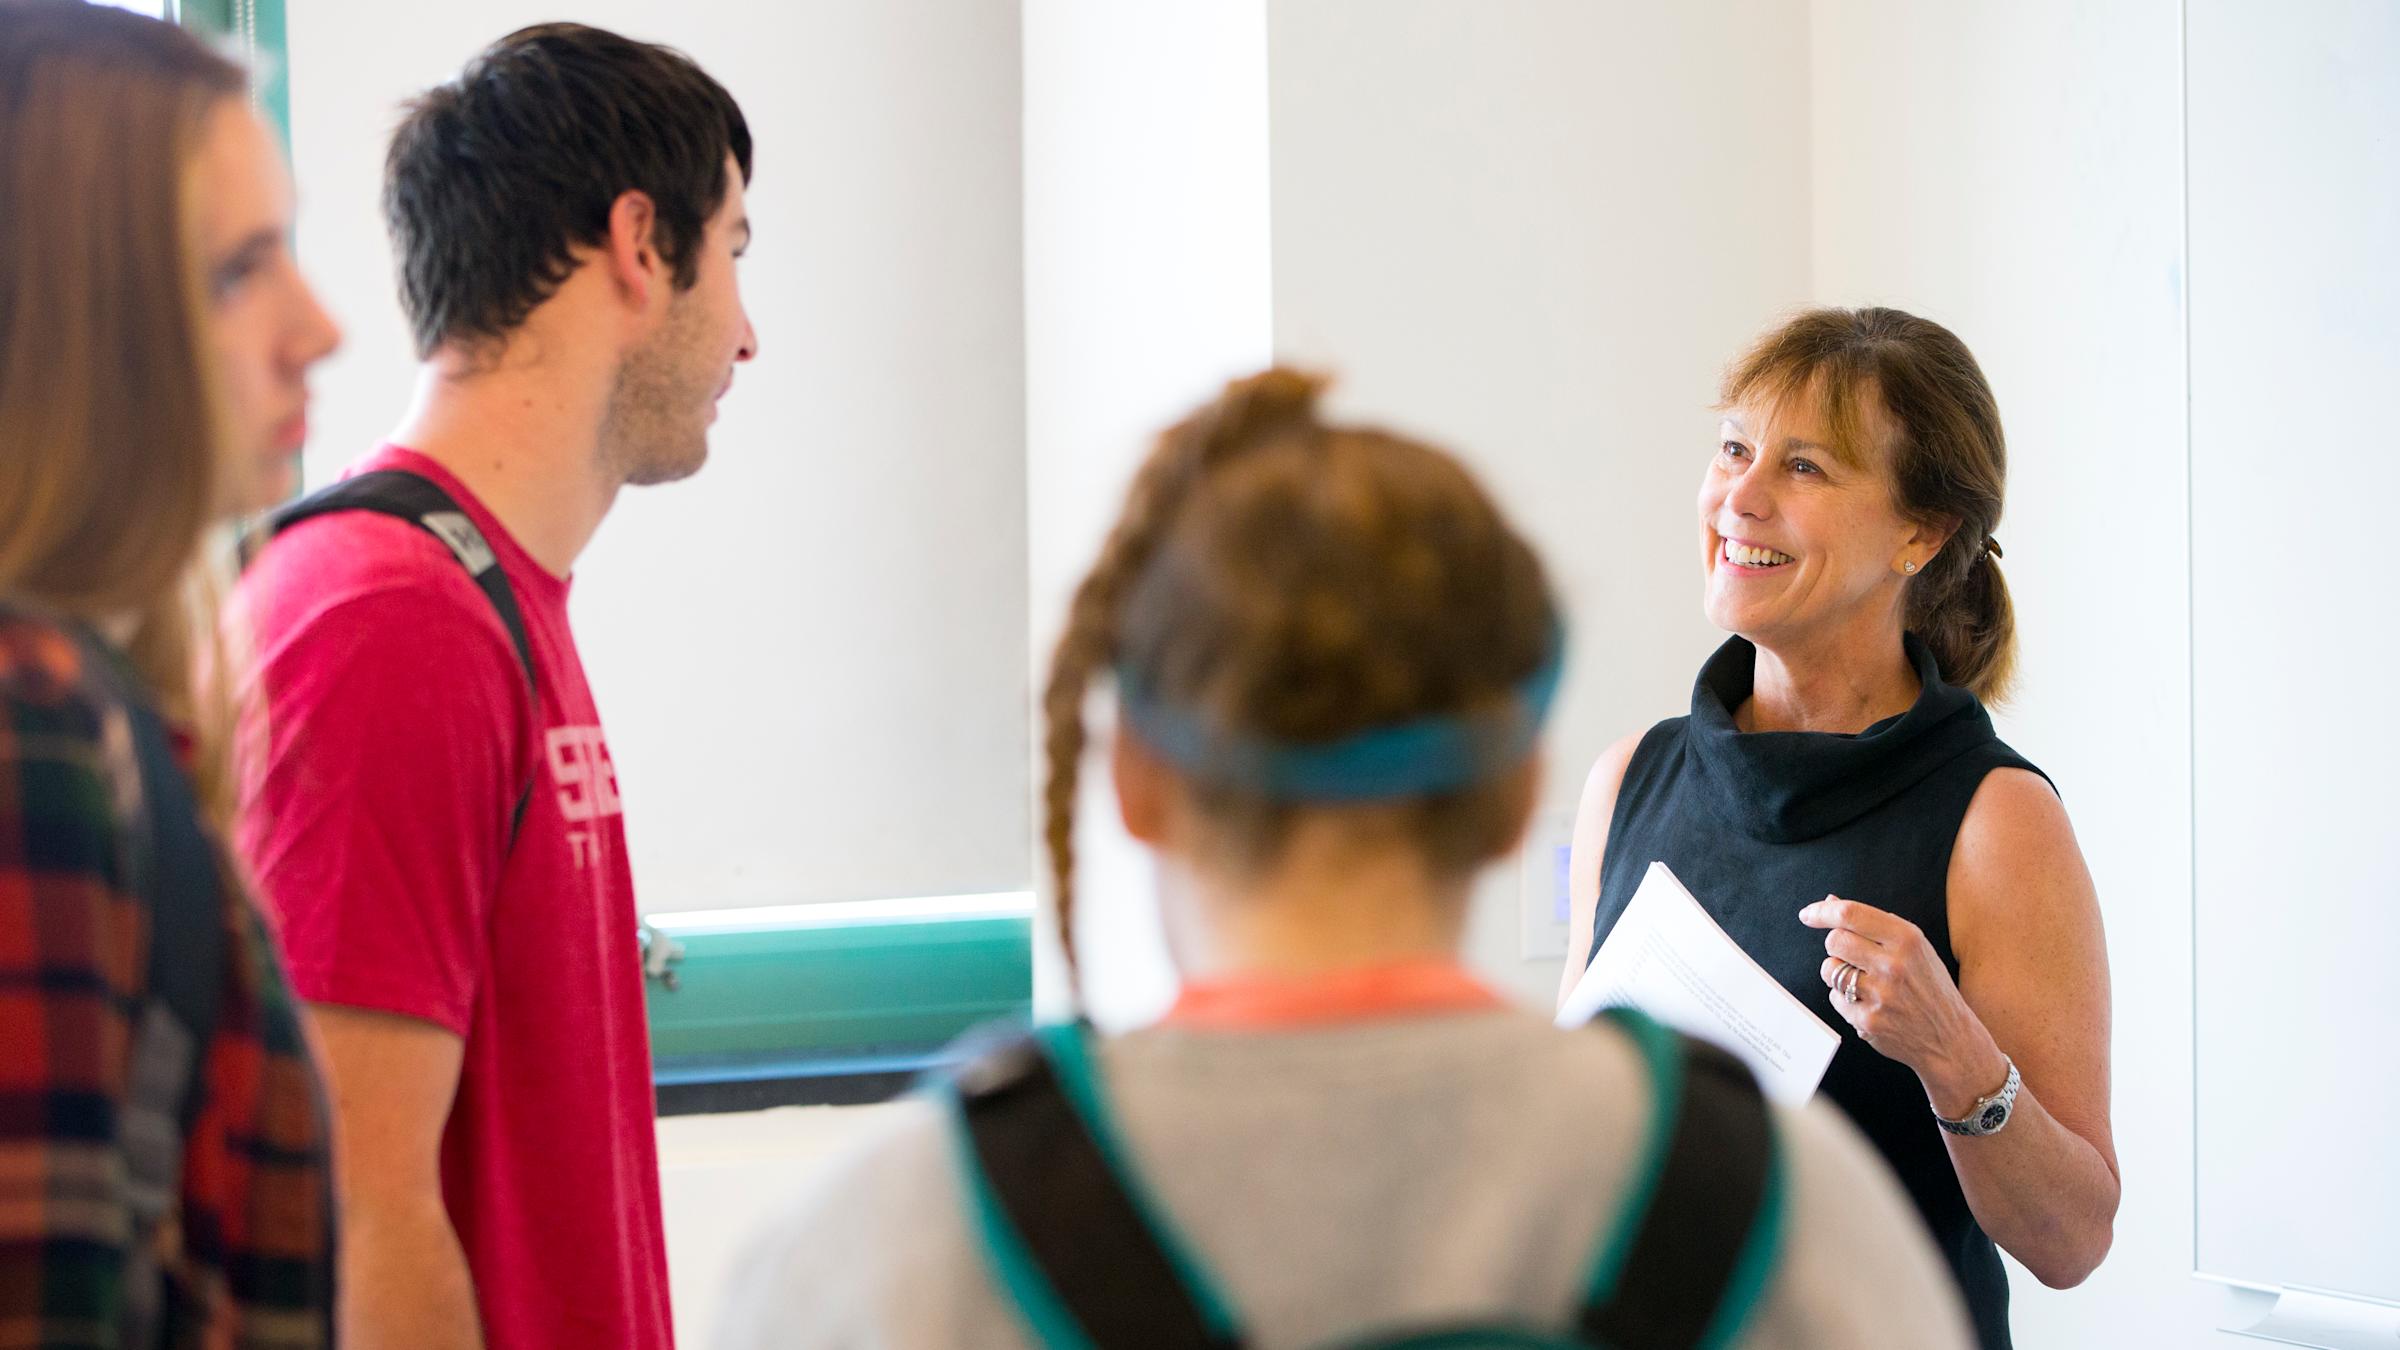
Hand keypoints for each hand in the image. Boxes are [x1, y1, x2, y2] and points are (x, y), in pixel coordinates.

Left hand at [1800, 896, 2005, 1115]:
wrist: (1950, 1038)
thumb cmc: (1929, 987)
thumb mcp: (1914, 948)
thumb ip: (1874, 924)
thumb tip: (1831, 901)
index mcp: (1907, 939)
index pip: (1850, 915)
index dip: (1822, 911)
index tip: (1808, 914)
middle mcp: (1893, 965)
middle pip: (1834, 941)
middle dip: (1835, 945)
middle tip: (1851, 955)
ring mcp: (1880, 995)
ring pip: (1829, 969)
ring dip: (1837, 973)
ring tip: (1863, 981)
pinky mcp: (1868, 1020)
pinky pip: (1835, 999)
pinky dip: (1845, 1000)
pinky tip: (1870, 1004)